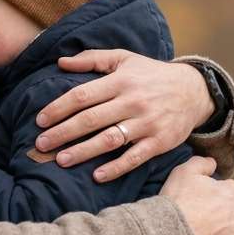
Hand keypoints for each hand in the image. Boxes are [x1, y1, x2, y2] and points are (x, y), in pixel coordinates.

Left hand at [33, 49, 214, 182]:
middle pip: (91, 119)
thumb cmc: (151, 74)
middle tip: (41, 144)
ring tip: (61, 160)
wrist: (194, 91)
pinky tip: (96, 176)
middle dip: (63, 132)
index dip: (59, 108)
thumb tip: (61, 61)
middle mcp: (132, 101)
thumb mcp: (124, 59)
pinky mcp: (160, 142)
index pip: (83, 95)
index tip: (40, 120)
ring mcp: (147, 123)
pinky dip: (116, 168)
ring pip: (110, 139)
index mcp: (120, 81)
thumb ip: (92, 58)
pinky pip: (135, 157)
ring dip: (84, 151)